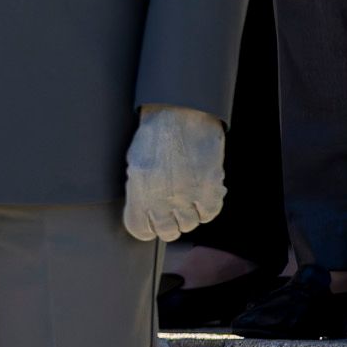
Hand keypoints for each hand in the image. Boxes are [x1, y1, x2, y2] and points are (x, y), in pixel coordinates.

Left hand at [122, 104, 227, 242]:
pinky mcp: (210, 189)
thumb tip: (145, 214)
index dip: (145, 228)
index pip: (139, 229)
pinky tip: (201, 194)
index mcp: (139, 191)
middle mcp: (163, 197)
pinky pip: (210, 213)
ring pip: (190, 224)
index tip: (150, 224)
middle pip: (168, 232)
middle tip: (171, 213)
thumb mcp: (136, 164)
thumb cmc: (155, 136)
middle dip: (169, 225)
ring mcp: (188, 195)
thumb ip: (140, 191)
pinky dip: (206, 207)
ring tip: (186, 197)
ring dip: (188, 215)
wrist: (181, 115)